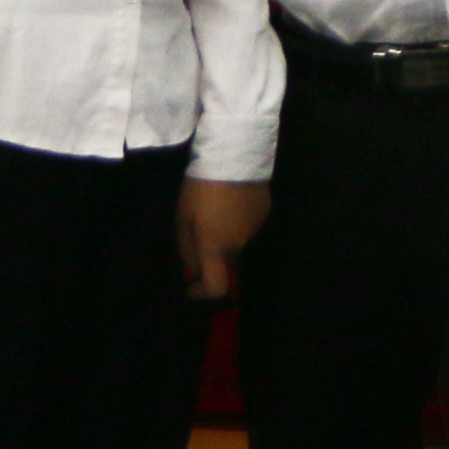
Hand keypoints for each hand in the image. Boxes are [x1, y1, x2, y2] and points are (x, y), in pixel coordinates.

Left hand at [178, 177, 270, 300]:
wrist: (235, 156)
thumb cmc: (200, 189)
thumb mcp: (182, 218)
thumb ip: (186, 248)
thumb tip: (192, 266)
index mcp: (216, 247)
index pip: (215, 286)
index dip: (201, 292)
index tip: (190, 284)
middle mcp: (239, 244)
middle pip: (225, 260)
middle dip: (212, 253)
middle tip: (199, 231)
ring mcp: (256, 227)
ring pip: (237, 241)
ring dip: (226, 235)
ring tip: (216, 209)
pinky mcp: (266, 211)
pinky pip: (248, 225)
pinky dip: (238, 220)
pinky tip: (232, 200)